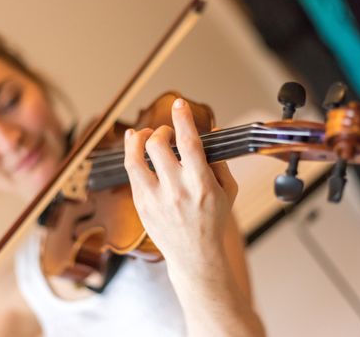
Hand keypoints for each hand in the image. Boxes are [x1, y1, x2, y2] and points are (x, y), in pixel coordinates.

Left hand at [123, 98, 237, 271]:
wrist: (195, 256)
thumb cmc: (213, 222)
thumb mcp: (228, 191)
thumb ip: (220, 162)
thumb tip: (211, 133)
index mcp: (201, 184)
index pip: (188, 142)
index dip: (182, 118)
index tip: (179, 103)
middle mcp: (176, 190)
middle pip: (157, 144)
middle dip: (161, 130)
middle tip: (166, 132)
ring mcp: (155, 199)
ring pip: (134, 158)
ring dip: (138, 139)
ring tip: (142, 135)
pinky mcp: (141, 205)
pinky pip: (131, 173)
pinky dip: (132, 155)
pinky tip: (135, 149)